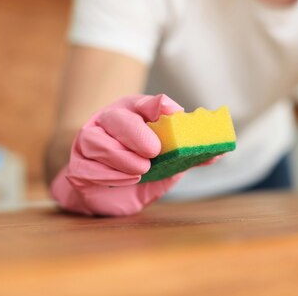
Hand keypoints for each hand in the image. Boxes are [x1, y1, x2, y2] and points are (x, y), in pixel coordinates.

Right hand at [50, 94, 184, 215]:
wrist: (108, 194)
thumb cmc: (140, 168)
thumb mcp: (167, 162)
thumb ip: (188, 155)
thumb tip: (219, 153)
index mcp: (132, 113)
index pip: (144, 103)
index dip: (158, 106)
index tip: (174, 112)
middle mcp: (107, 122)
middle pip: (117, 118)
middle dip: (136, 133)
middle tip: (154, 150)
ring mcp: (89, 142)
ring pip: (97, 142)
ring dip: (122, 158)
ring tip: (142, 170)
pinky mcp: (77, 165)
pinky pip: (87, 167)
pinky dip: (108, 175)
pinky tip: (126, 180)